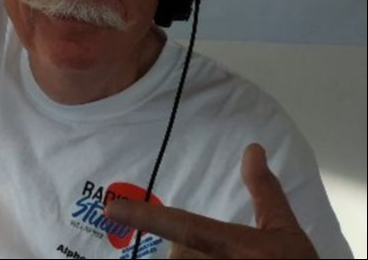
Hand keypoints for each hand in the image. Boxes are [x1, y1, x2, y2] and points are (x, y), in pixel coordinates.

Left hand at [104, 144, 317, 258]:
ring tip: (226, 259)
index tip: (111, 209)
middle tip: (225, 256)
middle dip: (193, 255)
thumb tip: (252, 148)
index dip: (144, 218)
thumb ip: (264, 191)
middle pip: (179, 254)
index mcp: (233, 247)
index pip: (183, 227)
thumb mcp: (286, 233)